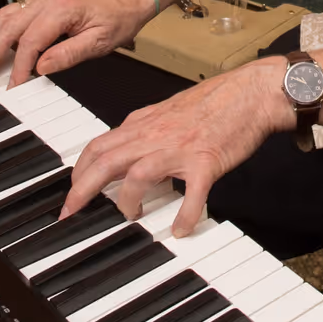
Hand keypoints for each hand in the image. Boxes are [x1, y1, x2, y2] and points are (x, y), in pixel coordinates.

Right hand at [0, 0, 156, 85]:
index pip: (30, 41)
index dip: (19, 66)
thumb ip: (69, 54)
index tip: (14, 85)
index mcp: (62, 8)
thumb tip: (42, 67)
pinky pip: (12, 13)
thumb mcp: (99, 42)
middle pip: (9, 27)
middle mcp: (48, 0)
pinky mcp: (42, 2)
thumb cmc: (118, 17)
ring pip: (5, 17)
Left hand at [61, 57, 292, 237]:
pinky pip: (192, 194)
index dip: (79, 172)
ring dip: (128, 201)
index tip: (71, 192)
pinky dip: (184, 215)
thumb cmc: (215, 101)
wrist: (251, 92)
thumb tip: (124, 145)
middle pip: (106, 162)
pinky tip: (181, 229)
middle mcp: (156, 135)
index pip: (98, 146)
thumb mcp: (167, 109)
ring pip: (138, 175)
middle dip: (82, 190)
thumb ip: (144, 128)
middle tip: (71, 213)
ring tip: (131, 217)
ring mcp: (181, 148)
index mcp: (145, 123)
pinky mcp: (207, 161)